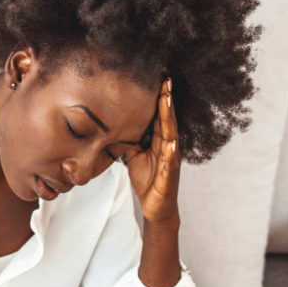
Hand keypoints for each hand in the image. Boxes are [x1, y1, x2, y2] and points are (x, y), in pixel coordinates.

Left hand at [126, 76, 180, 224]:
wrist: (154, 207)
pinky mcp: (169, 176)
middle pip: (168, 120)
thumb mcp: (134, 156)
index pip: (160, 116)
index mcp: (160, 142)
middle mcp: (169, 148)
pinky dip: (171, 152)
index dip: (160, 99)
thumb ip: (129, 140)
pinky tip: (171, 142)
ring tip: (167, 101)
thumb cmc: (147, 180)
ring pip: (171, 136)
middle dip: (166, 101)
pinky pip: (170, 162)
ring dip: (169, 118)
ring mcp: (171, 161)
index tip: (158, 79)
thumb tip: (115, 125)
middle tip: (166, 81)